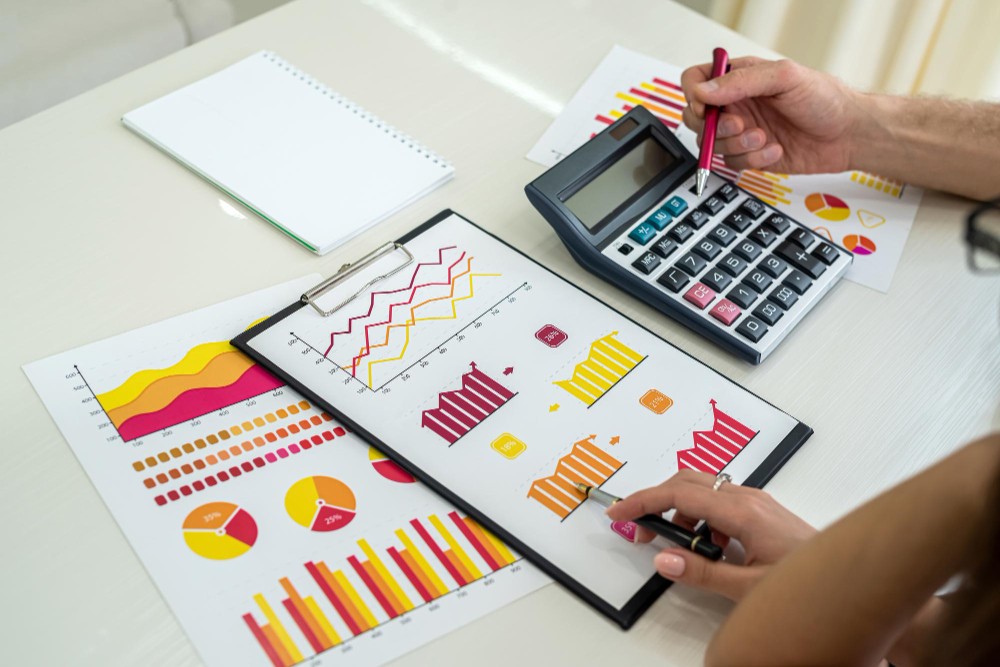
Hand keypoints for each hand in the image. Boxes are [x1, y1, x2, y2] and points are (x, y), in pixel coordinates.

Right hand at [606, 469, 814, 599]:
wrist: (849, 581)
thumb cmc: (807, 583)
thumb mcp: (747, 587)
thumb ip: (702, 573)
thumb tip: (664, 560)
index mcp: (742, 512)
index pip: (679, 495)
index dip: (643, 502)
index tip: (619, 512)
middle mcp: (747, 498)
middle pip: (686, 482)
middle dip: (656, 503)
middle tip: (639, 532)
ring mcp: (755, 501)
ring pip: (702, 491)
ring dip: (679, 514)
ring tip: (678, 548)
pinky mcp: (760, 510)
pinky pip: (719, 502)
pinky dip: (700, 519)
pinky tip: (708, 549)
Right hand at [681, 56, 859, 173]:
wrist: (848, 135)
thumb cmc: (825, 99)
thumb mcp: (785, 77)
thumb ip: (741, 81)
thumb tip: (703, 90)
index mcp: (740, 78)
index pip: (695, 80)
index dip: (693, 95)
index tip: (706, 107)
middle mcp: (736, 105)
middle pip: (695, 118)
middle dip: (714, 126)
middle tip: (739, 125)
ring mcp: (741, 132)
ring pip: (711, 144)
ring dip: (737, 144)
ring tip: (764, 137)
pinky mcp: (749, 156)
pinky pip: (731, 163)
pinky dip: (753, 159)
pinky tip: (774, 149)